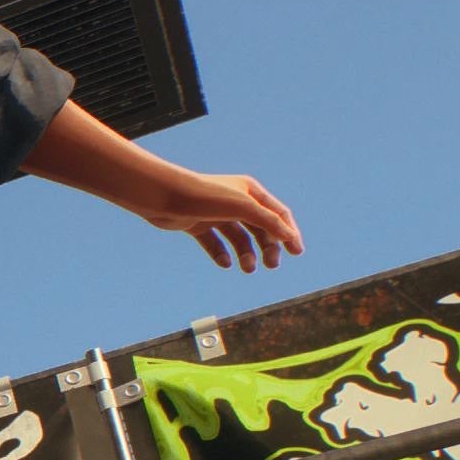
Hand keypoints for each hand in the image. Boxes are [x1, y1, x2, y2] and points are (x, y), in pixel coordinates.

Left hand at [133, 168, 302, 274]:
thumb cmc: (203, 196)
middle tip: (271, 265)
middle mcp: (234, 201)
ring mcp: (215, 214)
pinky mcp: (197, 225)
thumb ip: (268, 221)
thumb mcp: (242, 207)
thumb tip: (290, 236)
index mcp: (249, 191)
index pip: (277, 213)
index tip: (297, 253)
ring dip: (246, 254)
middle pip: (260, 228)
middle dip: (268, 247)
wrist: (162, 196)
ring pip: (238, 238)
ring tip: (247, 268)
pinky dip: (221, 254)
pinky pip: (215, 244)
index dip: (289, 232)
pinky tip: (225, 263)